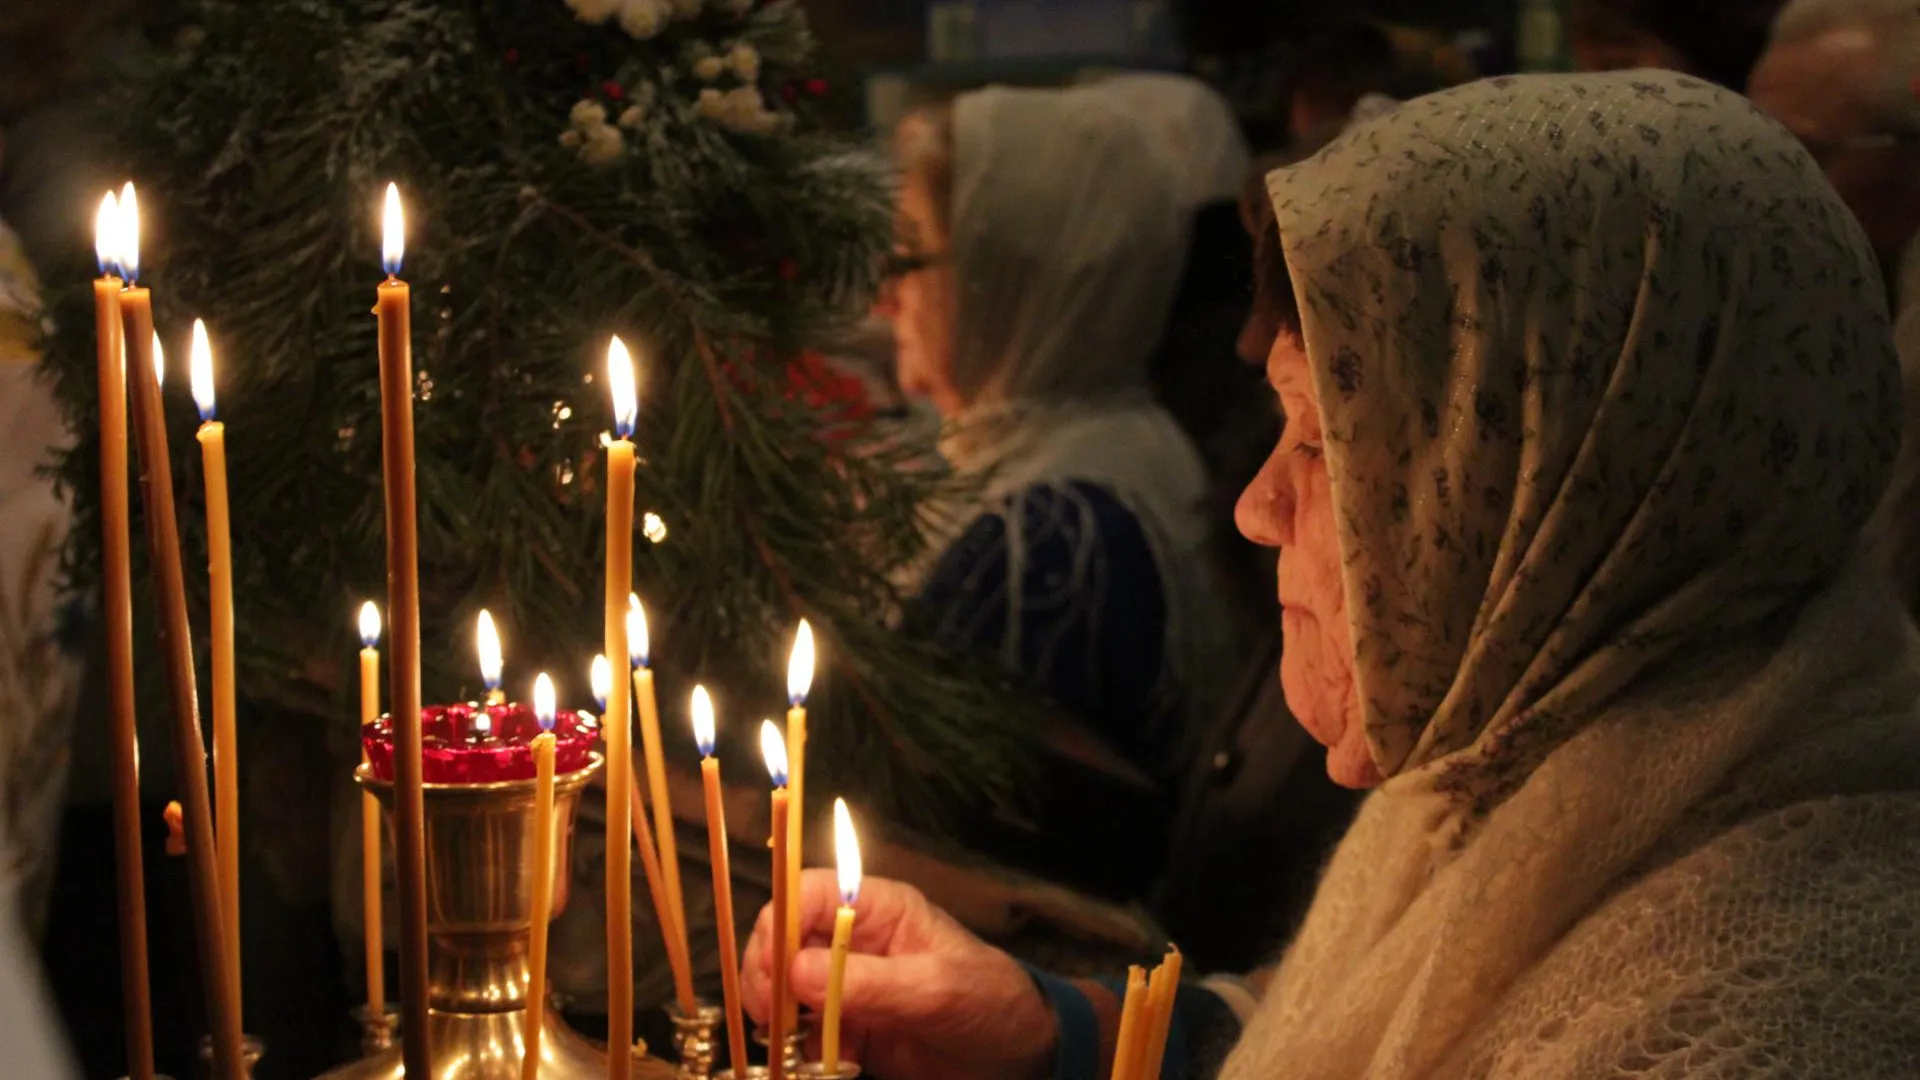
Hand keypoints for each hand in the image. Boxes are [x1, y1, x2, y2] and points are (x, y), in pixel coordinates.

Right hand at [742, 871, 1056, 1079]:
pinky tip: (814, 1062)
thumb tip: (797, 972)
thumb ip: (871, 981)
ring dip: (777, 1015)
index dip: (778, 925)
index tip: (772, 971)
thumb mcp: (937, 989)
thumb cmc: (990, 1003)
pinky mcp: (846, 1024)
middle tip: (773, 1017)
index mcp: (877, 907)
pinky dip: (797, 1047)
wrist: (1019, 1056)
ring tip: (791, 1045)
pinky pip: (801, 1029)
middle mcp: (853, 938)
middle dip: (767, 975)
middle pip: (780, 940)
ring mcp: (846, 982)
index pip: (805, 894)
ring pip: (782, 986)